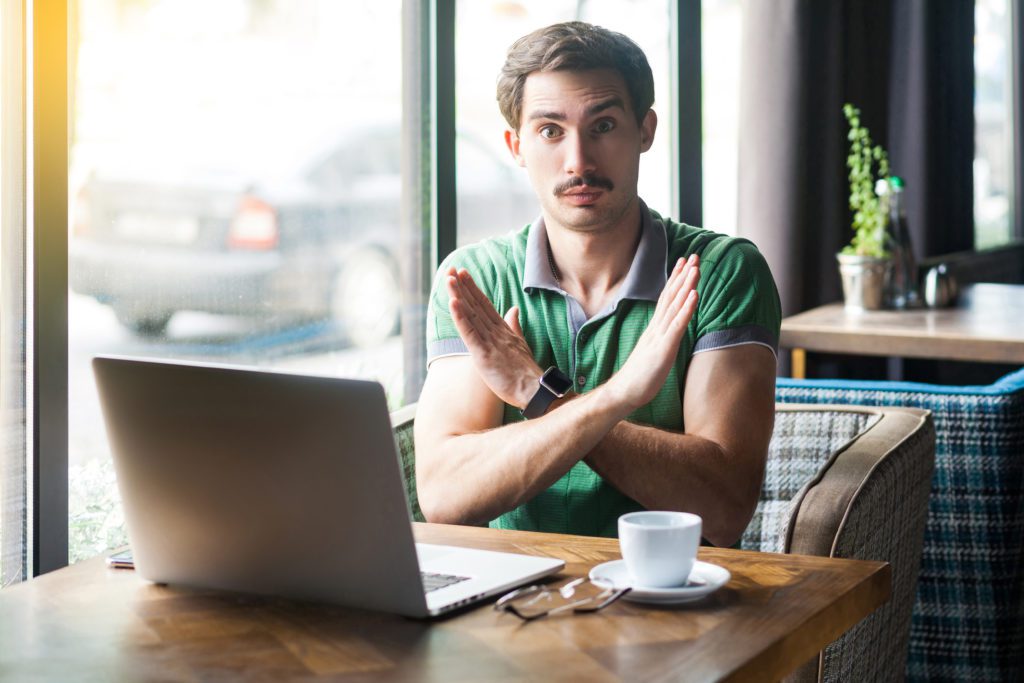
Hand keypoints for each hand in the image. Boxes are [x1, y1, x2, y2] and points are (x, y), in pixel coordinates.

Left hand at [446, 267, 543, 408]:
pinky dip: (460, 317)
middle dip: (463, 286)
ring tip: (449, 279)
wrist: (535, 389)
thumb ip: (514, 325)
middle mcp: (496, 332)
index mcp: (503, 330)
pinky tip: (453, 303)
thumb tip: (514, 309)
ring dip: (459, 295)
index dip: (473, 289)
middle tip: (452, 269)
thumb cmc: (526, 373)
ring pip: (471, 314)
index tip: (463, 275)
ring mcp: (490, 341)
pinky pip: (470, 333)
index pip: (485, 305)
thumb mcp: (521, 344)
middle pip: (476, 305)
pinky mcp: (484, 354)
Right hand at [605, 254, 699, 412]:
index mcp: (655, 329)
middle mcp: (657, 328)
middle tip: (694, 255)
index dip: (676, 280)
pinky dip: (687, 308)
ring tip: (696, 267)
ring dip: (686, 285)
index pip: (666, 299)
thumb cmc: (639, 377)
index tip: (684, 263)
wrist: (624, 392)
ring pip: (675, 306)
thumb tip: (667, 334)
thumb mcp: (652, 354)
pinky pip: (677, 325)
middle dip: (683, 275)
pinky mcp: (664, 348)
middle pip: (671, 296)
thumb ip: (659, 341)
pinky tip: (695, 294)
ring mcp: (660, 336)